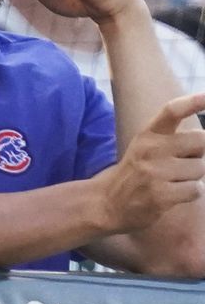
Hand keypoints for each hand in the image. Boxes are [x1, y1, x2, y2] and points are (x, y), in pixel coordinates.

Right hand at [96, 93, 204, 233]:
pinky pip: (196, 189)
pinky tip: (173, 194)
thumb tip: (204, 140)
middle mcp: (151, 149)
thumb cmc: (136, 172)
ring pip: (200, 168)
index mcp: (148, 134)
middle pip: (200, 140)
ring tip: (172, 181)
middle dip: (199, 153)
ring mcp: (155, 172)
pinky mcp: (161, 194)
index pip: (171, 111)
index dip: (193, 102)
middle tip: (182, 162)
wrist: (107, 202)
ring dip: (193, 177)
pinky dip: (190, 192)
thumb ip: (174, 140)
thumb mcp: (146, 147)